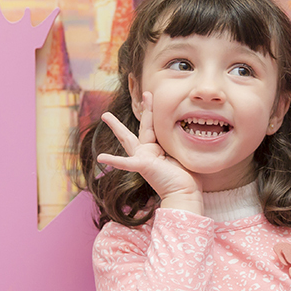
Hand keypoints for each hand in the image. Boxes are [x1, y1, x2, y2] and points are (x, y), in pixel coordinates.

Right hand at [97, 92, 201, 210]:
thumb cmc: (187, 178)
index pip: (153, 127)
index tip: (149, 97)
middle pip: (142, 127)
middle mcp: (148, 152)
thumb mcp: (182, 154)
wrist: (185, 193)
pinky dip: (114, 160)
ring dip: (117, 127)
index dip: (151, 111)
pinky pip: (126, 163)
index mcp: (157, 149)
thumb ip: (178, 142)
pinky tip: (100, 157)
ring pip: (128, 138)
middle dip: (138, 111)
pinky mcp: (142, 165)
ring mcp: (143, 158)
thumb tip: (190, 130)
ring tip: (105, 115)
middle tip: (136, 97)